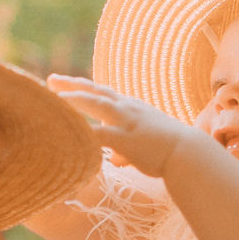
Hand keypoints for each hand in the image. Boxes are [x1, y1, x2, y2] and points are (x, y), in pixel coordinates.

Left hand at [48, 76, 196, 178]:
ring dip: (73, 100)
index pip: (102, 92)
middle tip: (49, 80)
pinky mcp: (126, 139)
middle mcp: (127, 109)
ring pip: (95, 104)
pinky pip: (99, 133)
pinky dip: (82, 133)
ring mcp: (127, 122)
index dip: (82, 87)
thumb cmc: (170, 150)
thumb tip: (115, 158)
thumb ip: (126, 148)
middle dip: (71, 85)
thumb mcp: (145, 143)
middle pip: (94, 91)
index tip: (63, 83)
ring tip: (53, 99)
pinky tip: (65, 135)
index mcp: (131, 107)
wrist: (189, 153)